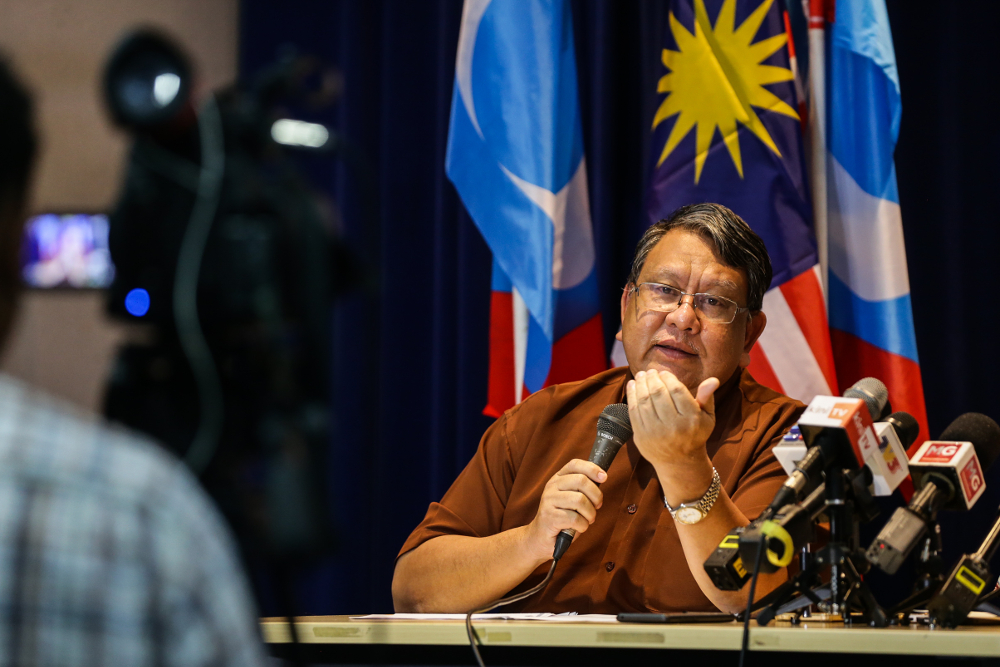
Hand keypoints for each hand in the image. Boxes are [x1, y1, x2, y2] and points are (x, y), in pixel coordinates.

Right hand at [523, 459, 605, 562]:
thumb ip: (582, 489)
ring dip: (590, 513)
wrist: (540, 537)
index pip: (575, 464)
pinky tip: (579, 527)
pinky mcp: (549, 517)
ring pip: (580, 500)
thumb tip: (601, 478)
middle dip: (596, 496)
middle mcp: (551, 486)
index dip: (592, 469)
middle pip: (581, 480)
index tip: (604, 477)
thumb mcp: (572, 499)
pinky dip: (583, 525)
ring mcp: (548, 500)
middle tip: (596, 507)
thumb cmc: (562, 518)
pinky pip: (575, 518)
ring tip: (587, 520)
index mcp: (558, 479)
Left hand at [626, 369, 718, 503]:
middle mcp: (673, 426)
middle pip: (659, 393)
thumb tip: (713, 379)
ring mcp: (655, 432)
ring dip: (641, 384)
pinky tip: (633, 385)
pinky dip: (632, 395)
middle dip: (653, 378)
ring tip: (641, 375)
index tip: (664, 373)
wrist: (679, 462)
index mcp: (691, 419)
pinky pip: (634, 411)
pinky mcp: (641, 437)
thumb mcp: (707, 417)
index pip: (677, 390)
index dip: (668, 378)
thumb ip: (707, 397)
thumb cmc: (694, 434)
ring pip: (644, 401)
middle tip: (650, 371)